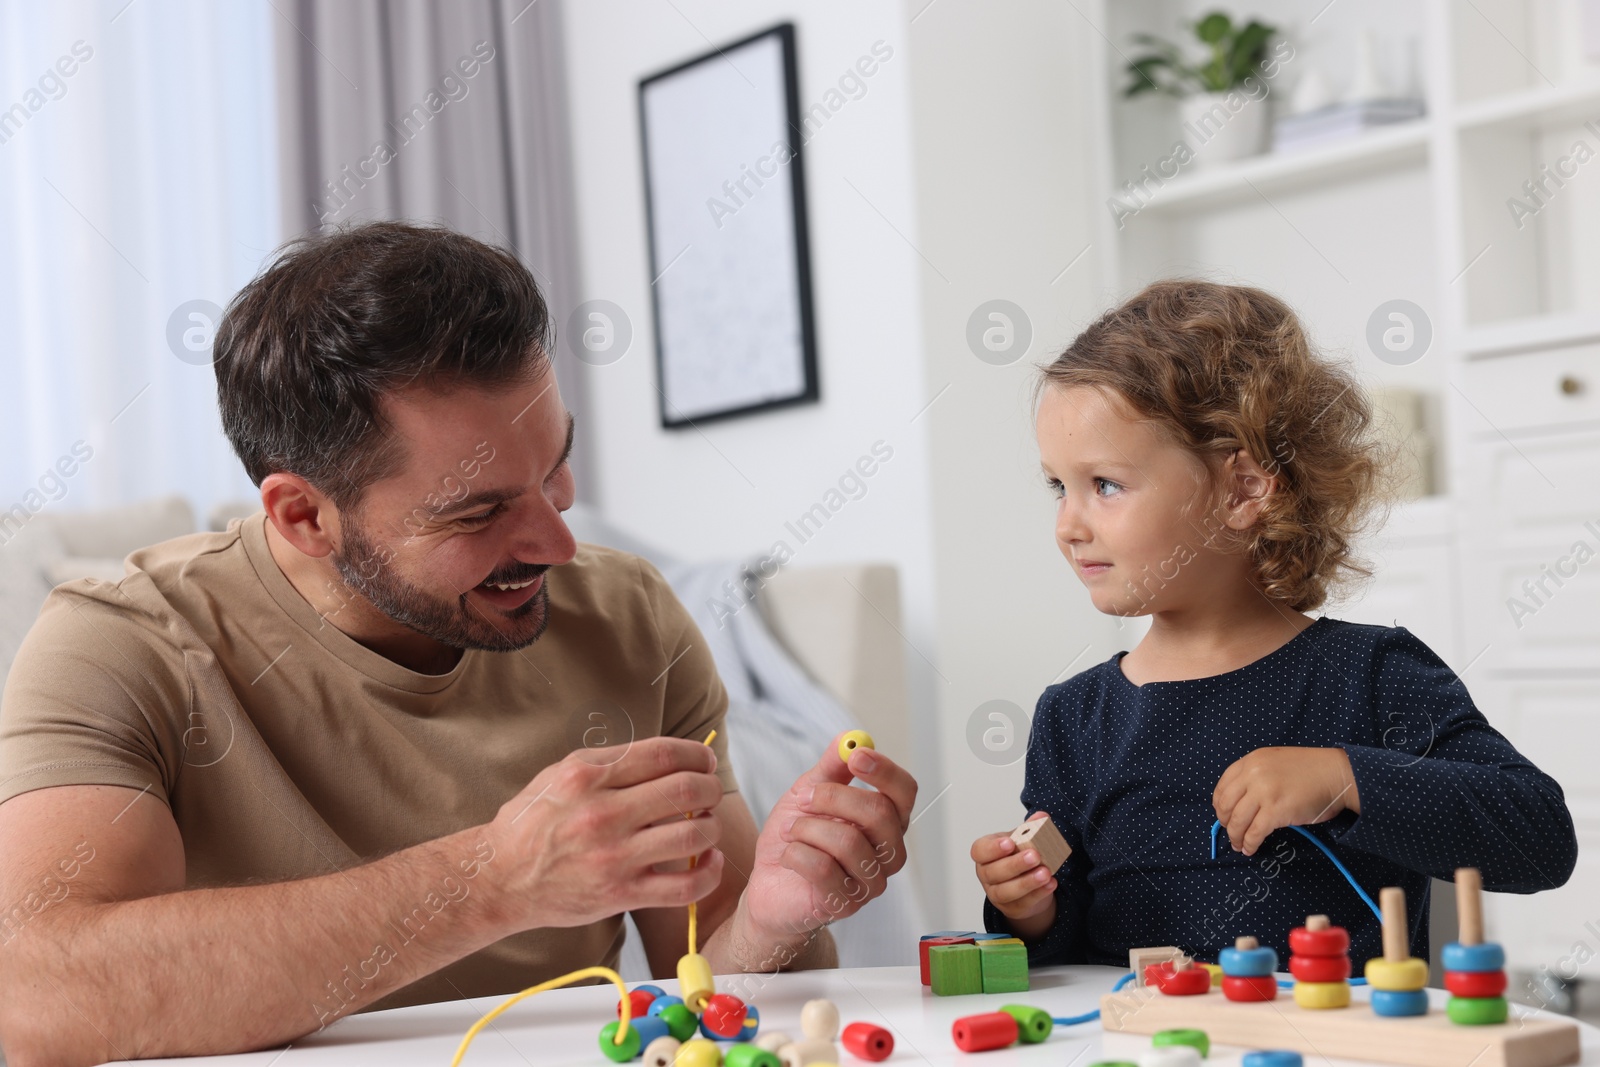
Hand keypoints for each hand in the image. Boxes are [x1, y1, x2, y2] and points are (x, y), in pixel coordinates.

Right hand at [486, 736, 726, 929]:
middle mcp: (602, 814)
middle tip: (710, 791)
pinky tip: (708, 860)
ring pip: (692, 835)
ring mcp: (613, 857)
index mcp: (588, 776)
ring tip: (705, 824)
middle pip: (685, 790)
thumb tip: (669, 754)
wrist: (499, 879)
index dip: (697, 754)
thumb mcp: (561, 774)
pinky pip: (684, 887)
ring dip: (711, 826)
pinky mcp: (620, 895)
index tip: (705, 761)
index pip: (663, 754)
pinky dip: (709, 872)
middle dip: (710, 787)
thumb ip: (611, 761)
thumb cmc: (533, 822)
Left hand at [740, 734, 915, 941]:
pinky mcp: (846, 904)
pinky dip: (796, 854)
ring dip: (808, 829)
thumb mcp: (808, 793)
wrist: (768, 883)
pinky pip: (822, 868)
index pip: (904, 792)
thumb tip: (848, 739)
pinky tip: (789, 857)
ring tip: (793, 833)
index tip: (856, 756)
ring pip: (848, 841)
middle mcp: (888, 853)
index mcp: (886, 822)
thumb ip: (830, 768)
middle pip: (880, 813)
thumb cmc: (796, 839)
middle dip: (834, 798)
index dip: (884, 771)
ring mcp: (871, 883)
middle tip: (805, 797)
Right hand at [972, 813, 1057, 933]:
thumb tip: (1042, 817)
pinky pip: (1022, 903)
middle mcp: (986, 874)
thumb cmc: (1019, 855)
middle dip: (1014, 864)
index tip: (1009, 843)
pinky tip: (1050, 884)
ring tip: (1045, 873)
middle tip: (1034, 856)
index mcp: (985, 854)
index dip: (993, 848)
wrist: (1028, 882)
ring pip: (1005, 892)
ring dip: (1027, 882)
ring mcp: (996, 894)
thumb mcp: (1023, 839)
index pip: (980, 851)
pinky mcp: (1011, 908)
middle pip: (993, 872)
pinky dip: (1038, 894)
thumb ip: (1031, 827)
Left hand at [1213, 746, 1359, 855]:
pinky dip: (1249, 843)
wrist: (1335, 774)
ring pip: (1237, 820)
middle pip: (1226, 804)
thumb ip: (1255, 776)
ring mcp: (1264, 792)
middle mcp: (1253, 774)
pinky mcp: (1276, 811)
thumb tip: (1240, 802)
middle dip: (1225, 822)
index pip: (1222, 786)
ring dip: (1235, 837)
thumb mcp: (1274, 763)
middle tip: (1231, 832)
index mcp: (1250, 761)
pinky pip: (1254, 832)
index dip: (1220, 805)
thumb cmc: (1310, 771)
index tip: (1224, 815)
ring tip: (1239, 845)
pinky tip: (1250, 849)